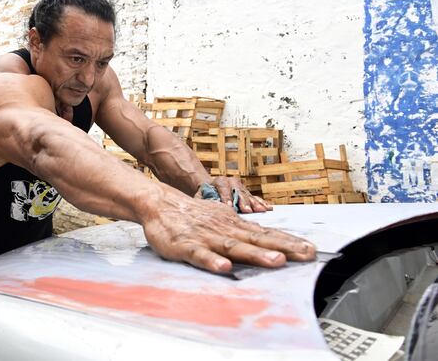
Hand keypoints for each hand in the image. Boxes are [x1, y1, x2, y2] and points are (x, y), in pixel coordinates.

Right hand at [143, 189, 315, 272]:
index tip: (312, 250)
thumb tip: (267, 238)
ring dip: (255, 254)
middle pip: (258, 240)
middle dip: (284, 248)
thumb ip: (242, 231)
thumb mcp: (221, 219)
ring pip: (233, 247)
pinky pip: (200, 255)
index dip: (289, 242)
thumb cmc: (192, 216)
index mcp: (234, 226)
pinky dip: (212, 261)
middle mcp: (225, 231)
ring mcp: (206, 238)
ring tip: (276, 261)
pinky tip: (224, 268)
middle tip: (306, 254)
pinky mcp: (186, 246)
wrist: (159, 203)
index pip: (267, 235)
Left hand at [195, 176, 271, 213]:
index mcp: (219, 181)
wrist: (211, 189)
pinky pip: (256, 198)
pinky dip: (262, 203)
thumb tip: (204, 205)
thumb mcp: (200, 196)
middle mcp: (232, 182)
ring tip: (260, 210)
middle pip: (238, 191)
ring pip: (248, 195)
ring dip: (255, 203)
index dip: (226, 196)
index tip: (229, 206)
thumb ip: (202, 200)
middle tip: (246, 210)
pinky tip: (268, 207)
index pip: (223, 188)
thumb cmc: (205, 195)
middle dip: (243, 201)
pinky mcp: (247, 193)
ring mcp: (241, 187)